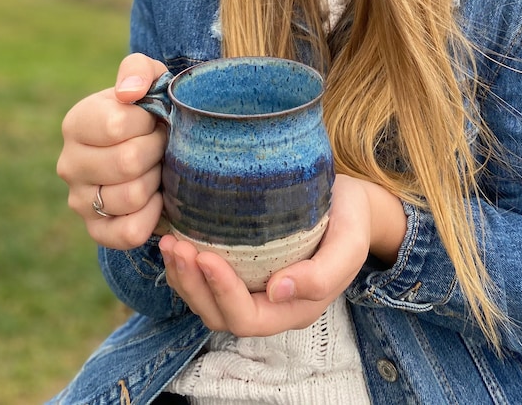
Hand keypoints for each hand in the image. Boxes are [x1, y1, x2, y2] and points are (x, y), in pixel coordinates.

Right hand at [56, 53, 169, 248]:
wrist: (154, 145)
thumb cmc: (150, 109)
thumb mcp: (147, 77)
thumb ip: (137, 71)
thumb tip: (129, 93)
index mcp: (76, 123)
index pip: (115, 126)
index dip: (148, 122)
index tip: (154, 118)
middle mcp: (69, 164)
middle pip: (127, 163)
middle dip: (157, 151)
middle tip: (161, 144)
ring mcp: (79, 201)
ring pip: (130, 197)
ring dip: (156, 181)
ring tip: (156, 167)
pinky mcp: (96, 231)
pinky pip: (129, 233)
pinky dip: (152, 215)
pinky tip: (155, 197)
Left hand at [158, 174, 406, 335]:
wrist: (351, 203)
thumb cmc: (351, 222)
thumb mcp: (349, 245)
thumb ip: (321, 275)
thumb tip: (277, 291)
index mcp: (294, 309)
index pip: (248, 317)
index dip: (222, 292)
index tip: (206, 255)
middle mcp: (269, 306)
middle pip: (219, 316)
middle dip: (193, 285)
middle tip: (177, 246)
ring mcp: (253, 288)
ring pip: (206, 302)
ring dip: (182, 278)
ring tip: (169, 243)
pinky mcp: (242, 268)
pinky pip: (206, 280)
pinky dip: (186, 266)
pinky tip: (176, 238)